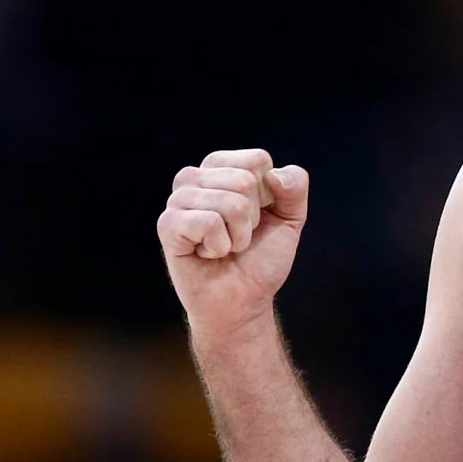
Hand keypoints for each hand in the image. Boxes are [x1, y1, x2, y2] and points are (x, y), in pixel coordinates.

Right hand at [158, 148, 308, 336]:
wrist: (242, 301)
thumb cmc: (259, 259)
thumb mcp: (289, 219)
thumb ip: (295, 187)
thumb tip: (274, 174)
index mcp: (220, 168)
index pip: (257, 160)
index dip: (269, 195)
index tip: (256, 218)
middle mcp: (194, 178)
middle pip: (245, 181)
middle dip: (252, 219)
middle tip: (238, 238)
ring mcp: (177, 201)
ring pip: (231, 202)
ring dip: (238, 236)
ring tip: (224, 247)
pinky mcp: (167, 225)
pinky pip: (208, 222)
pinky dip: (219, 246)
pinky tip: (207, 254)